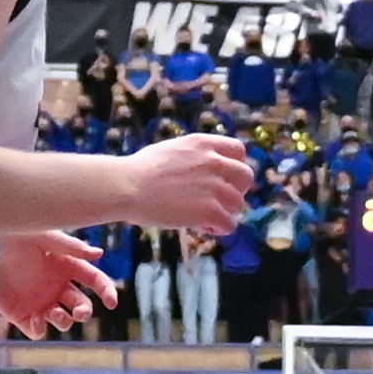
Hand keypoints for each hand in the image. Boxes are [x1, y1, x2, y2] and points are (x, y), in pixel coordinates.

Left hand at [0, 229, 113, 339]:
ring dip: (64, 321)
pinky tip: (36, 321)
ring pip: (63, 321)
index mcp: (68, 267)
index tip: (111, 302)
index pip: (95, 281)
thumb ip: (71, 246)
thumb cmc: (16, 235)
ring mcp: (41, 302)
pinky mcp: (22, 315)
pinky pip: (37, 330)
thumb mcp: (45, 236)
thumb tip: (100, 254)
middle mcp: (58, 287)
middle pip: (82, 306)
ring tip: (52, 312)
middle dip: (85, 312)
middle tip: (79, 312)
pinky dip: (40, 330)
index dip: (106, 291)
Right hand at [124, 131, 251, 235]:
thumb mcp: (171, 150)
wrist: (127, 186)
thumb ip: (194, 156)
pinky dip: (218, 229)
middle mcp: (214, 162)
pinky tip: (203, 228)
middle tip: (218, 200)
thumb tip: (203, 167)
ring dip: (224, 212)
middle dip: (235, 190)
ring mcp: (215, 187)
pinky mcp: (211, 210)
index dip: (235, 166)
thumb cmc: (139, 170)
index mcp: (203, 144)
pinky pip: (230, 224)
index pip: (238, 150)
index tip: (224, 178)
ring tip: (203, 217)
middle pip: (246, 176)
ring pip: (238, 204)